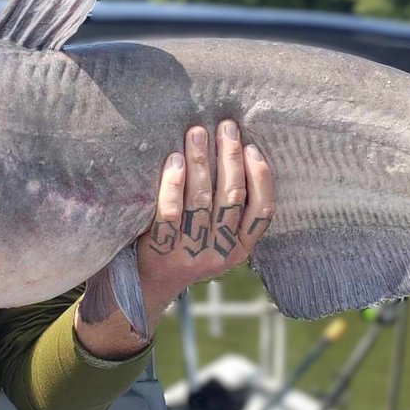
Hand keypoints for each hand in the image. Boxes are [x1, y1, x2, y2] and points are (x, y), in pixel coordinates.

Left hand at [136, 121, 274, 305]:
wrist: (148, 283)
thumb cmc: (187, 246)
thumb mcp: (218, 236)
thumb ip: (229, 208)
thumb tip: (238, 151)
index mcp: (241, 248)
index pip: (262, 210)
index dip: (260, 176)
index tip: (251, 147)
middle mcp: (220, 252)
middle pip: (231, 197)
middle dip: (229, 157)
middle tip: (225, 126)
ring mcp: (191, 253)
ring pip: (201, 200)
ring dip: (201, 161)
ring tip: (197, 132)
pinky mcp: (162, 251)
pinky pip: (169, 213)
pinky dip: (173, 184)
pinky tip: (174, 160)